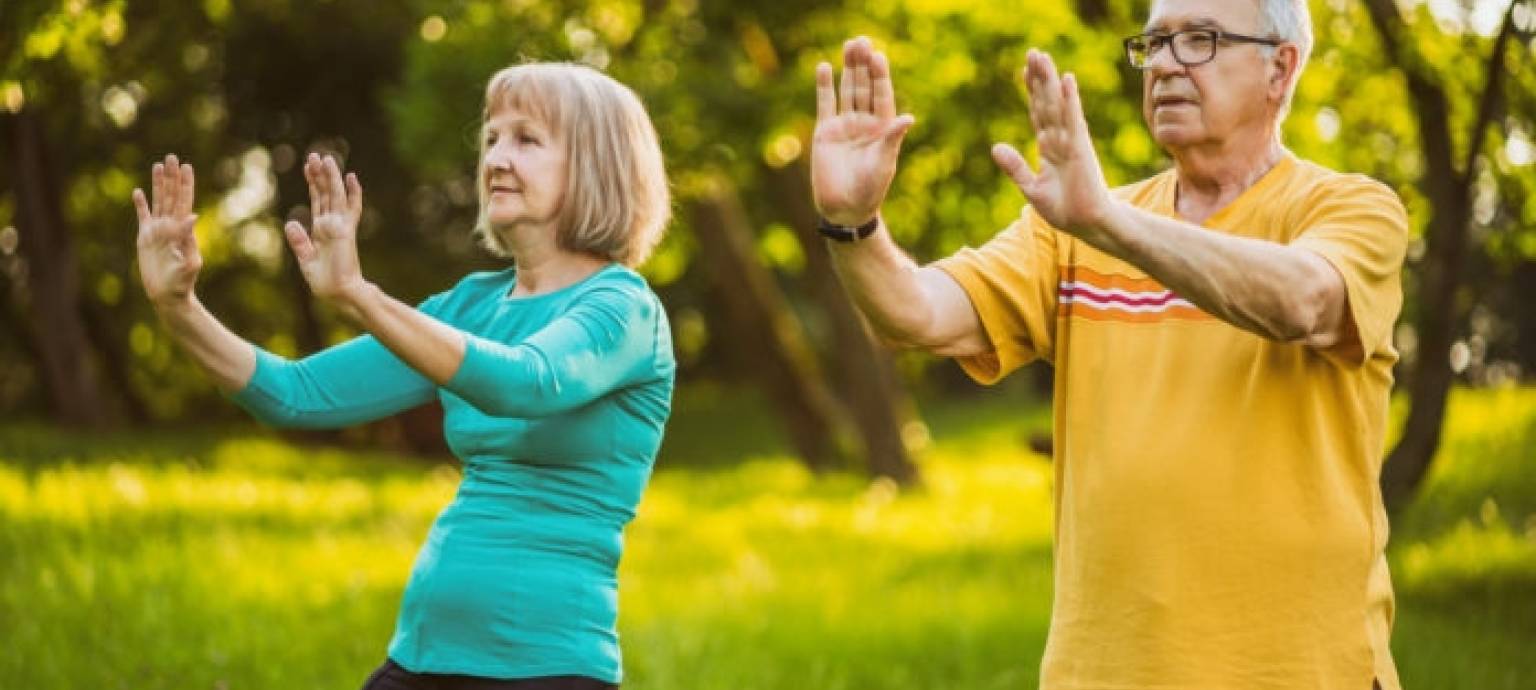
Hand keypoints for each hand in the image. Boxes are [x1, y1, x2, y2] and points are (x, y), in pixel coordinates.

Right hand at [133, 154, 201, 307]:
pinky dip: (140, 204)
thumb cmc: (182, 282)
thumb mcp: (188, 262)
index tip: (186, 166)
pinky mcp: (145, 238)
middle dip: (172, 176)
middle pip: (171, 195)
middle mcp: (170, 226)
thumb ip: (189, 239)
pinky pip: (142, 216)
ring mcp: (158, 230)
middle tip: (172, 157)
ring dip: (158, 183)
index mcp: (182, 229)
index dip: (185, 183)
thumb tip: (193, 215)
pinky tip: (138, 191)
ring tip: (157, 165)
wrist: (168, 295)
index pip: (184, 201)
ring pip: (158, 201)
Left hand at [285, 153, 368, 308]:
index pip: (317, 201)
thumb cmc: (324, 282)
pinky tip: (351, 177)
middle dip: (320, 175)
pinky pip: (351, 208)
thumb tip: (291, 222)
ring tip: (326, 158)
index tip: (308, 167)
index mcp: (320, 231)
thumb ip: (299, 242)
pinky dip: (353, 192)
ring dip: (331, 177)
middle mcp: (331, 225)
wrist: (339, 294)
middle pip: (326, 194)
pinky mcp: (346, 231)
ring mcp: (340, 226)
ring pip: (336, 196)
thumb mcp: (305, 260)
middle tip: (315, 155)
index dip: (312, 184)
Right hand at [811, 36, 915, 226]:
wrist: (844, 209)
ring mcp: (845, 125)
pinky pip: (825, 104)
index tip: (879, 56)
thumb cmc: (870, 190)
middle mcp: (865, 123)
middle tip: (862, 40)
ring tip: (849, 44)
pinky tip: (825, 67)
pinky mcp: (825, 132)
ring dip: (848, 68)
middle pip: (864, 87)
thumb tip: (908, 118)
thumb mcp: (884, 163)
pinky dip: (825, 86)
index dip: (881, 76)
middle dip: (864, 65)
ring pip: (847, 90)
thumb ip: (892, 139)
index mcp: (883, 128)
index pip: (882, 95)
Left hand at [993, 50, 1115, 238]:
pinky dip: (1069, 99)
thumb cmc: (1065, 209)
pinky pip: (1073, 118)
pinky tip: (1066, 79)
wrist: (1087, 224)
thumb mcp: (1031, 188)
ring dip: (1050, 81)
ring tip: (1043, 57)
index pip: (1038, 113)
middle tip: (1033, 52)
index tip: (1024, 71)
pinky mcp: (1081, 147)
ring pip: (1057, 104)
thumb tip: (996, 147)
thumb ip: (1015, 167)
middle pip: (1047, 102)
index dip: (1032, 92)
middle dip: (1039, 78)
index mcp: (1049, 148)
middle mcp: (1061, 139)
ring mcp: (1071, 141)